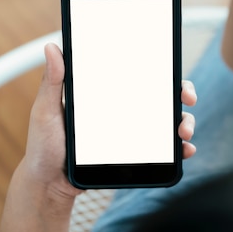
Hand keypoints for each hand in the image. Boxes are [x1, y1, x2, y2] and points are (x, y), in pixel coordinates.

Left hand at [0, 44, 198, 231]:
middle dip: (182, 93)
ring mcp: (131, 133)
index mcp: (106, 95)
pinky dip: (179, 148)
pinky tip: (184, 150)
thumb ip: (52, 82)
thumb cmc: (44, 146)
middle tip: (188, 99)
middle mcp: (123, 111)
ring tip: (184, 133)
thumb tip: (52, 47)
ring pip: (167, 121)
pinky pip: (163, 150)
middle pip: (161, 96)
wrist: (49, 184)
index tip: (173, 71)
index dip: (160, 70)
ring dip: (184, 122)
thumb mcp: (46, 111)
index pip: (138, 76)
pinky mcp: (134, 155)